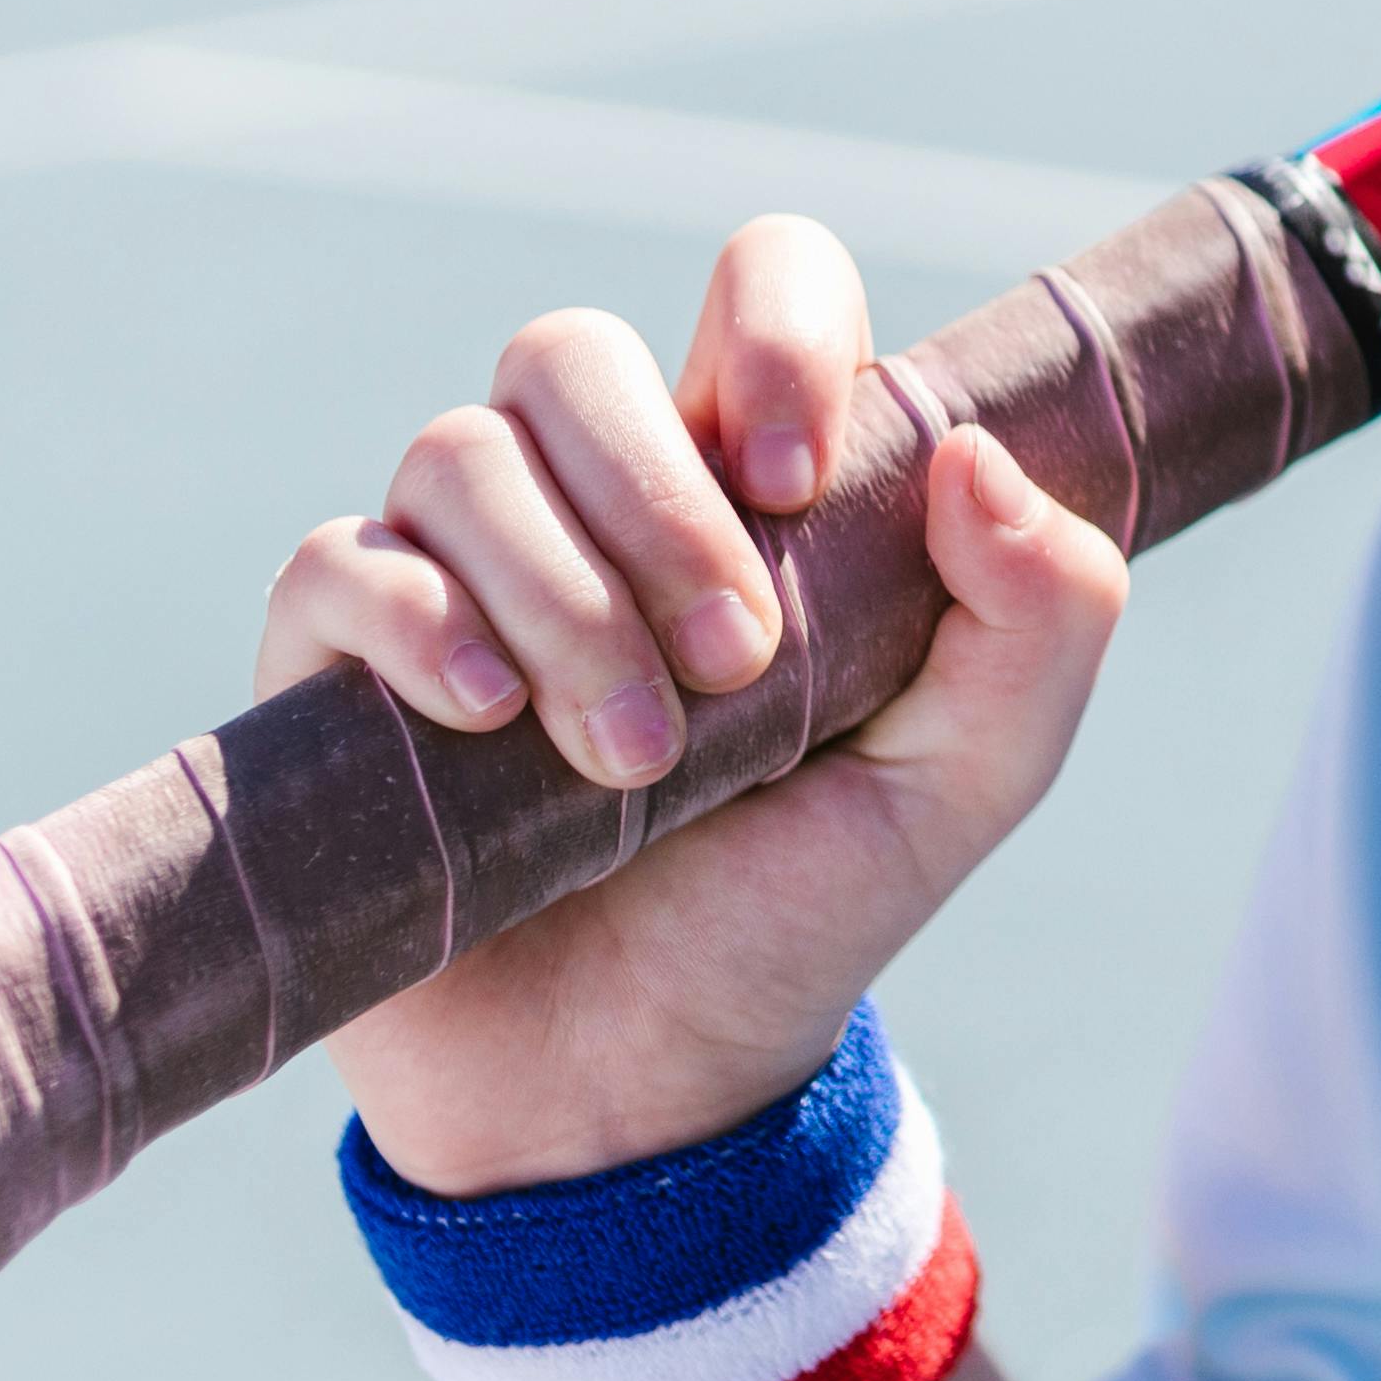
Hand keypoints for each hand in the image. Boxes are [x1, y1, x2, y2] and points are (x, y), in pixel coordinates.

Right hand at [257, 215, 1131, 1194]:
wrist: (638, 1098)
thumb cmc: (800, 914)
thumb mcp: (970, 781)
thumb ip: (1041, 619)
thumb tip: (975, 454)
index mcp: (753, 485)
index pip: (760, 282)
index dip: (778, 330)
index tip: (805, 480)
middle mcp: (591, 499)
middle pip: (571, 354)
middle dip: (656, 502)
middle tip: (735, 667)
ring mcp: (455, 572)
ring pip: (460, 453)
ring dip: (559, 595)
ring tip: (629, 758)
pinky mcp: (339, 666)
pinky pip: (339, 562)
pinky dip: (417, 621)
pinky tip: (485, 720)